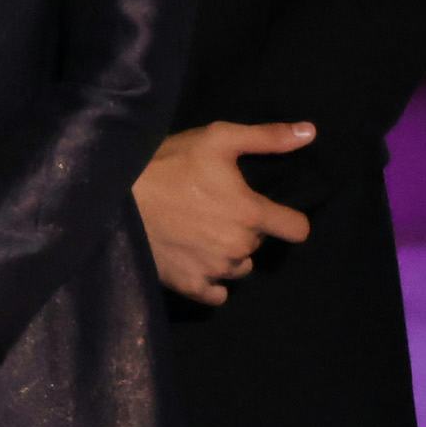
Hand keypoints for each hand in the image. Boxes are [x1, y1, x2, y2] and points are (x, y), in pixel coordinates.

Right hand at [136, 122, 315, 304]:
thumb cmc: (167, 164)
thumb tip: (311, 133)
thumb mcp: (216, 138)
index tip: (269, 210)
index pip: (297, 229)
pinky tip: (195, 260)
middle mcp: (239, 247)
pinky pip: (217, 293)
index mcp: (251, 214)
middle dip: (244, 230)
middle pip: (259, 245)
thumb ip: (266, 138)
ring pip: (238, 268)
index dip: (287, 218)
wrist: (114, 198)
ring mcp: (214, 269)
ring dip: (228, 254)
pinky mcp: (190, 285)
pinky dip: (211, 281)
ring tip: (201, 234)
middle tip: (215, 211)